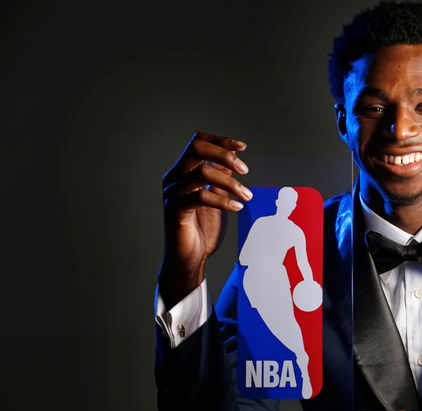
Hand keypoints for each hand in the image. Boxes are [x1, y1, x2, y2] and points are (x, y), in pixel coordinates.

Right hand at [158, 131, 251, 306]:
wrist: (190, 258)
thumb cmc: (203, 228)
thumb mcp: (217, 196)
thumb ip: (221, 177)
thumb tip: (232, 156)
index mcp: (183, 172)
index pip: (197, 142)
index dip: (220, 140)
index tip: (242, 147)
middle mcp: (174, 178)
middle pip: (196, 149)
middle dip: (224, 154)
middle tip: (245, 171)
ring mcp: (172, 193)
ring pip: (202, 172)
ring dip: (231, 183)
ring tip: (247, 196)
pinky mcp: (175, 210)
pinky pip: (200, 196)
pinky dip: (224, 200)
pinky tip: (238, 208)